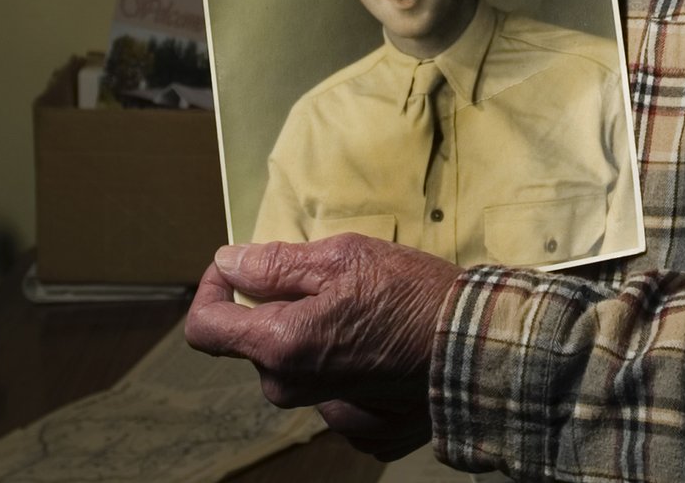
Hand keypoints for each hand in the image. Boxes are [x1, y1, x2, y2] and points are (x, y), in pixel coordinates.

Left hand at [184, 236, 459, 456]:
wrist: (479, 348)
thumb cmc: (414, 296)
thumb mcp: (344, 257)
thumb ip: (276, 264)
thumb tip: (229, 262)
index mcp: (281, 347)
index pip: (205, 327)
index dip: (213, 289)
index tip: (237, 267)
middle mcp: (293, 390)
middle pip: (258, 344)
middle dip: (279, 309)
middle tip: (331, 281)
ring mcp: (328, 413)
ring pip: (297, 366)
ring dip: (315, 336)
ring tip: (367, 312)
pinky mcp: (362, 428)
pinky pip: (334, 391)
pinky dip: (347, 367)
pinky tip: (384, 348)